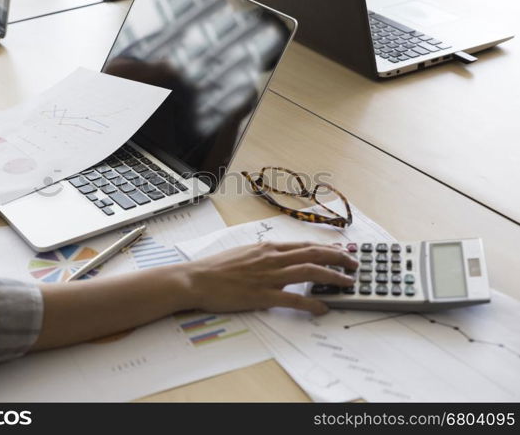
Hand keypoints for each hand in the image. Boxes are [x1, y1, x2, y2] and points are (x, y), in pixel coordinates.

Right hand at [183, 241, 357, 315]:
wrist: (197, 279)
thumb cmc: (216, 268)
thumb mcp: (243, 253)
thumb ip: (263, 255)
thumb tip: (278, 256)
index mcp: (267, 248)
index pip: (304, 245)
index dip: (327, 248)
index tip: (342, 250)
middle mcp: (272, 258)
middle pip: (313, 253)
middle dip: (339, 257)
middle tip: (355, 263)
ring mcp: (268, 276)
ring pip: (310, 271)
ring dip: (333, 276)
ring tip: (348, 282)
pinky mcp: (263, 295)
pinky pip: (294, 298)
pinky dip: (312, 302)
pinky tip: (323, 308)